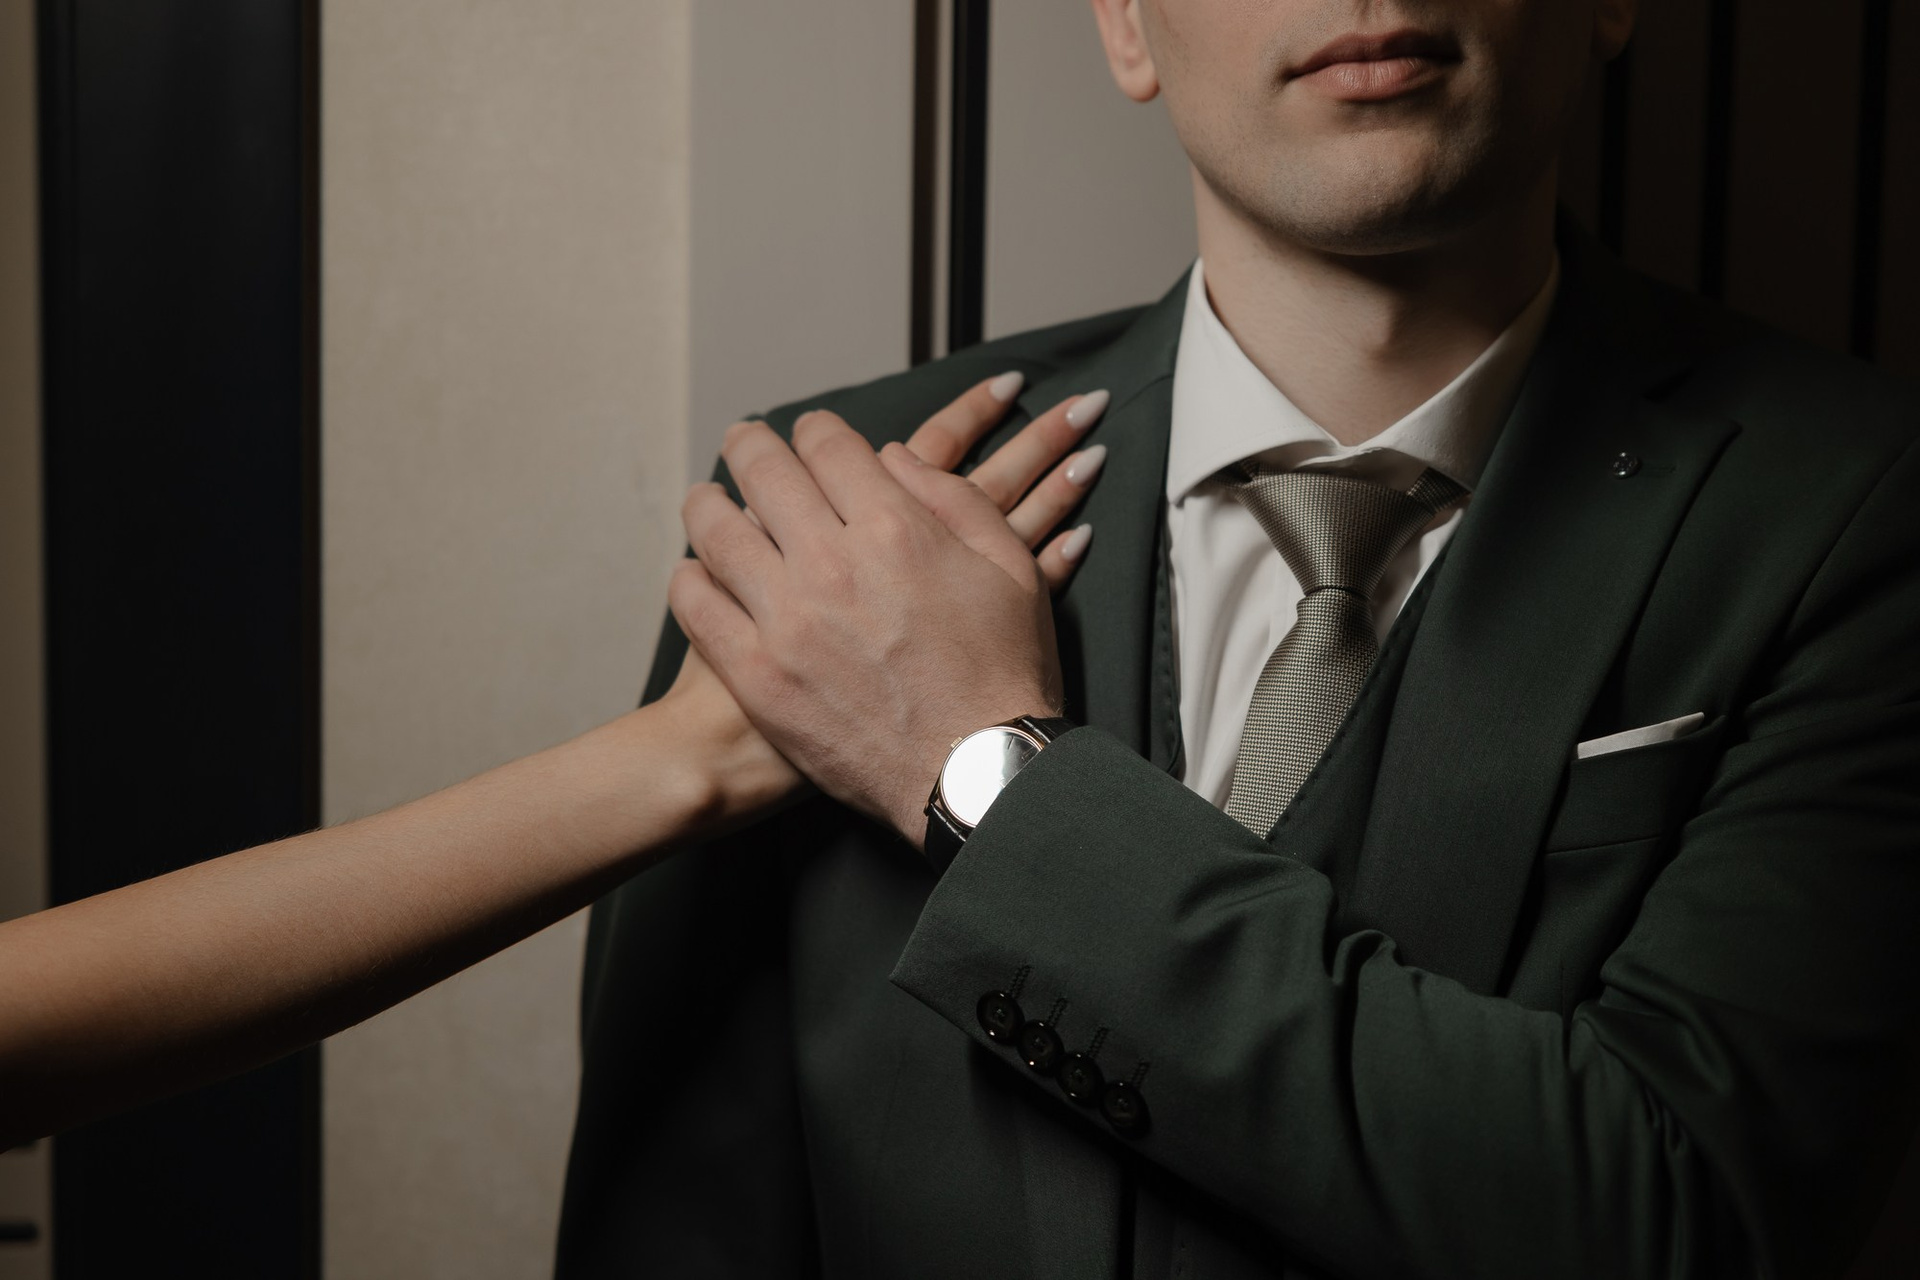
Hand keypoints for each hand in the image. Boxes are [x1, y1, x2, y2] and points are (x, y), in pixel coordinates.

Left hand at [671, 377, 1110, 845]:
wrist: (976, 774)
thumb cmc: (1003, 671)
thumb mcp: (1009, 567)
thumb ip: (952, 498)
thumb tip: (892, 457)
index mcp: (895, 528)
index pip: (827, 443)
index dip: (815, 430)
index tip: (810, 436)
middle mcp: (832, 564)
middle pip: (763, 470)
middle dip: (751, 446)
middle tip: (743, 442)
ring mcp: (787, 622)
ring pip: (715, 530)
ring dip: (706, 503)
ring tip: (707, 500)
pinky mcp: (758, 676)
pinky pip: (697, 605)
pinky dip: (690, 578)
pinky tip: (698, 573)